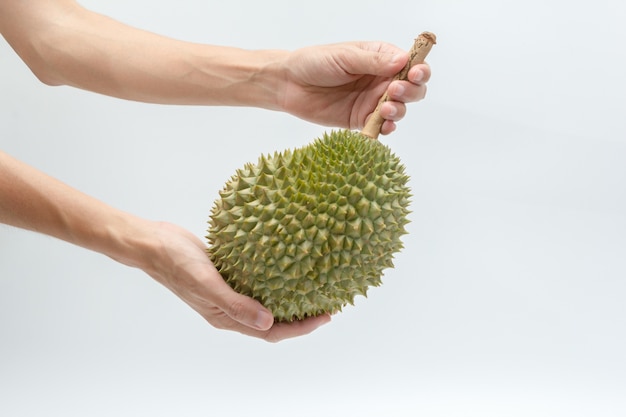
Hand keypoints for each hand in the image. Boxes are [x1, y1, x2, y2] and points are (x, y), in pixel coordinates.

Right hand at [136, 221, 330, 341]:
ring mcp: (229, 290)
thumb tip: (269, 322)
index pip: (271, 331)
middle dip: (301, 316)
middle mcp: (230, 308)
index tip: (325, 316)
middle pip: (272, 319)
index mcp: (226, 318)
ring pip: (265, 299)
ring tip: (313, 286)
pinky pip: (256, 280)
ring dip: (289, 296)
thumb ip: (236, 305)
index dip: (300, 328)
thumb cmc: (177, 264)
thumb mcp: (208, 284)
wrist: (154, 243)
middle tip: (327, 303)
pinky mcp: (228, 273)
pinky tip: (287, 263)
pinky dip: (274, 276)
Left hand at [279, 41, 430, 134]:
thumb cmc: (315, 62)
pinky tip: (384, 126)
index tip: (414, 74)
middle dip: (411, 92)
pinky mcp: (361, 120)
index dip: (419, 70)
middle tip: (395, 91)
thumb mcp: (345, 57)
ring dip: (399, 110)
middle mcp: (380, 80)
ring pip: (399, 109)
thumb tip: (403, 61)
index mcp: (381, 58)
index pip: (411, 64)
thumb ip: (373, 61)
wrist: (290, 85)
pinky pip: (380, 126)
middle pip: (412, 89)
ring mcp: (372, 101)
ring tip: (385, 109)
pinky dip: (386, 128)